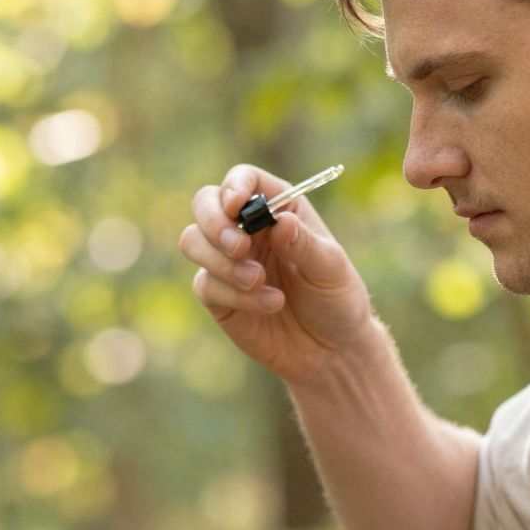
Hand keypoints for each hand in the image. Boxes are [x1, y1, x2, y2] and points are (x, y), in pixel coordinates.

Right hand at [179, 164, 371, 385]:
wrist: (328, 350)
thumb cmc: (335, 299)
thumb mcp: (331, 268)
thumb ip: (304, 244)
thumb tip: (280, 223)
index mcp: (277, 208)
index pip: (243, 179)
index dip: (233, 187)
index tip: (236, 207)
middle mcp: (247, 229)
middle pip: (205, 203)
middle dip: (214, 223)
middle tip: (239, 249)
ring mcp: (227, 262)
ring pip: (193, 242)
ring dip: (221, 262)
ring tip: (258, 281)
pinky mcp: (218, 296)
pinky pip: (205, 285)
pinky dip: (234, 295)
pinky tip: (269, 306)